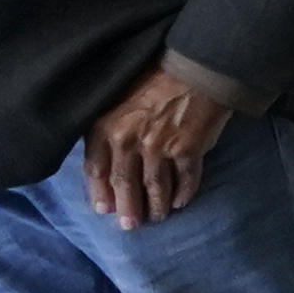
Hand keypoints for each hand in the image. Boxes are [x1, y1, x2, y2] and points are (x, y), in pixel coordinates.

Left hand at [81, 64, 235, 227]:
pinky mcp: (188, 151)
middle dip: (128, 208)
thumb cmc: (155, 77)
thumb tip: (106, 159)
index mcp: (105, 126)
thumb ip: (107, 126)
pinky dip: (183, 194)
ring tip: (157, 217)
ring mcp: (159, 148)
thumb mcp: (117, 97)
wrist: (197, 67)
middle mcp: (129, 141)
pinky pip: (185, 180)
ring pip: (154, 186)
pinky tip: (181, 202)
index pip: (96, 169)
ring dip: (155, 206)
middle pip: (124, 184)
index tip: (104, 210)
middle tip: (131, 225)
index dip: (100, 192)